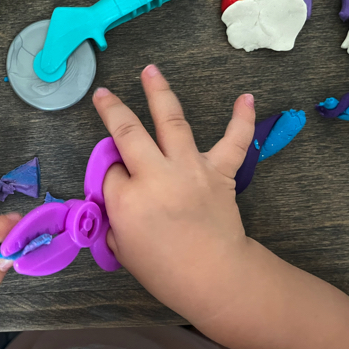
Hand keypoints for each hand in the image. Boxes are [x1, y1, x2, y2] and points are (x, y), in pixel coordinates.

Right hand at [93, 64, 255, 320]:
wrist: (216, 278)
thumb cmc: (164, 272)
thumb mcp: (122, 249)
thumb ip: (114, 219)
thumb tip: (117, 196)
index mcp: (126, 199)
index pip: (109, 173)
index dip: (109, 178)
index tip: (116, 189)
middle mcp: (155, 174)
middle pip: (128, 132)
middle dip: (112, 110)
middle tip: (103, 93)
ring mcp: (189, 168)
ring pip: (171, 121)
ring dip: (159, 92)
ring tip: (150, 70)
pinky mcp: (220, 171)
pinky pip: (233, 140)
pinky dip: (241, 119)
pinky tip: (245, 97)